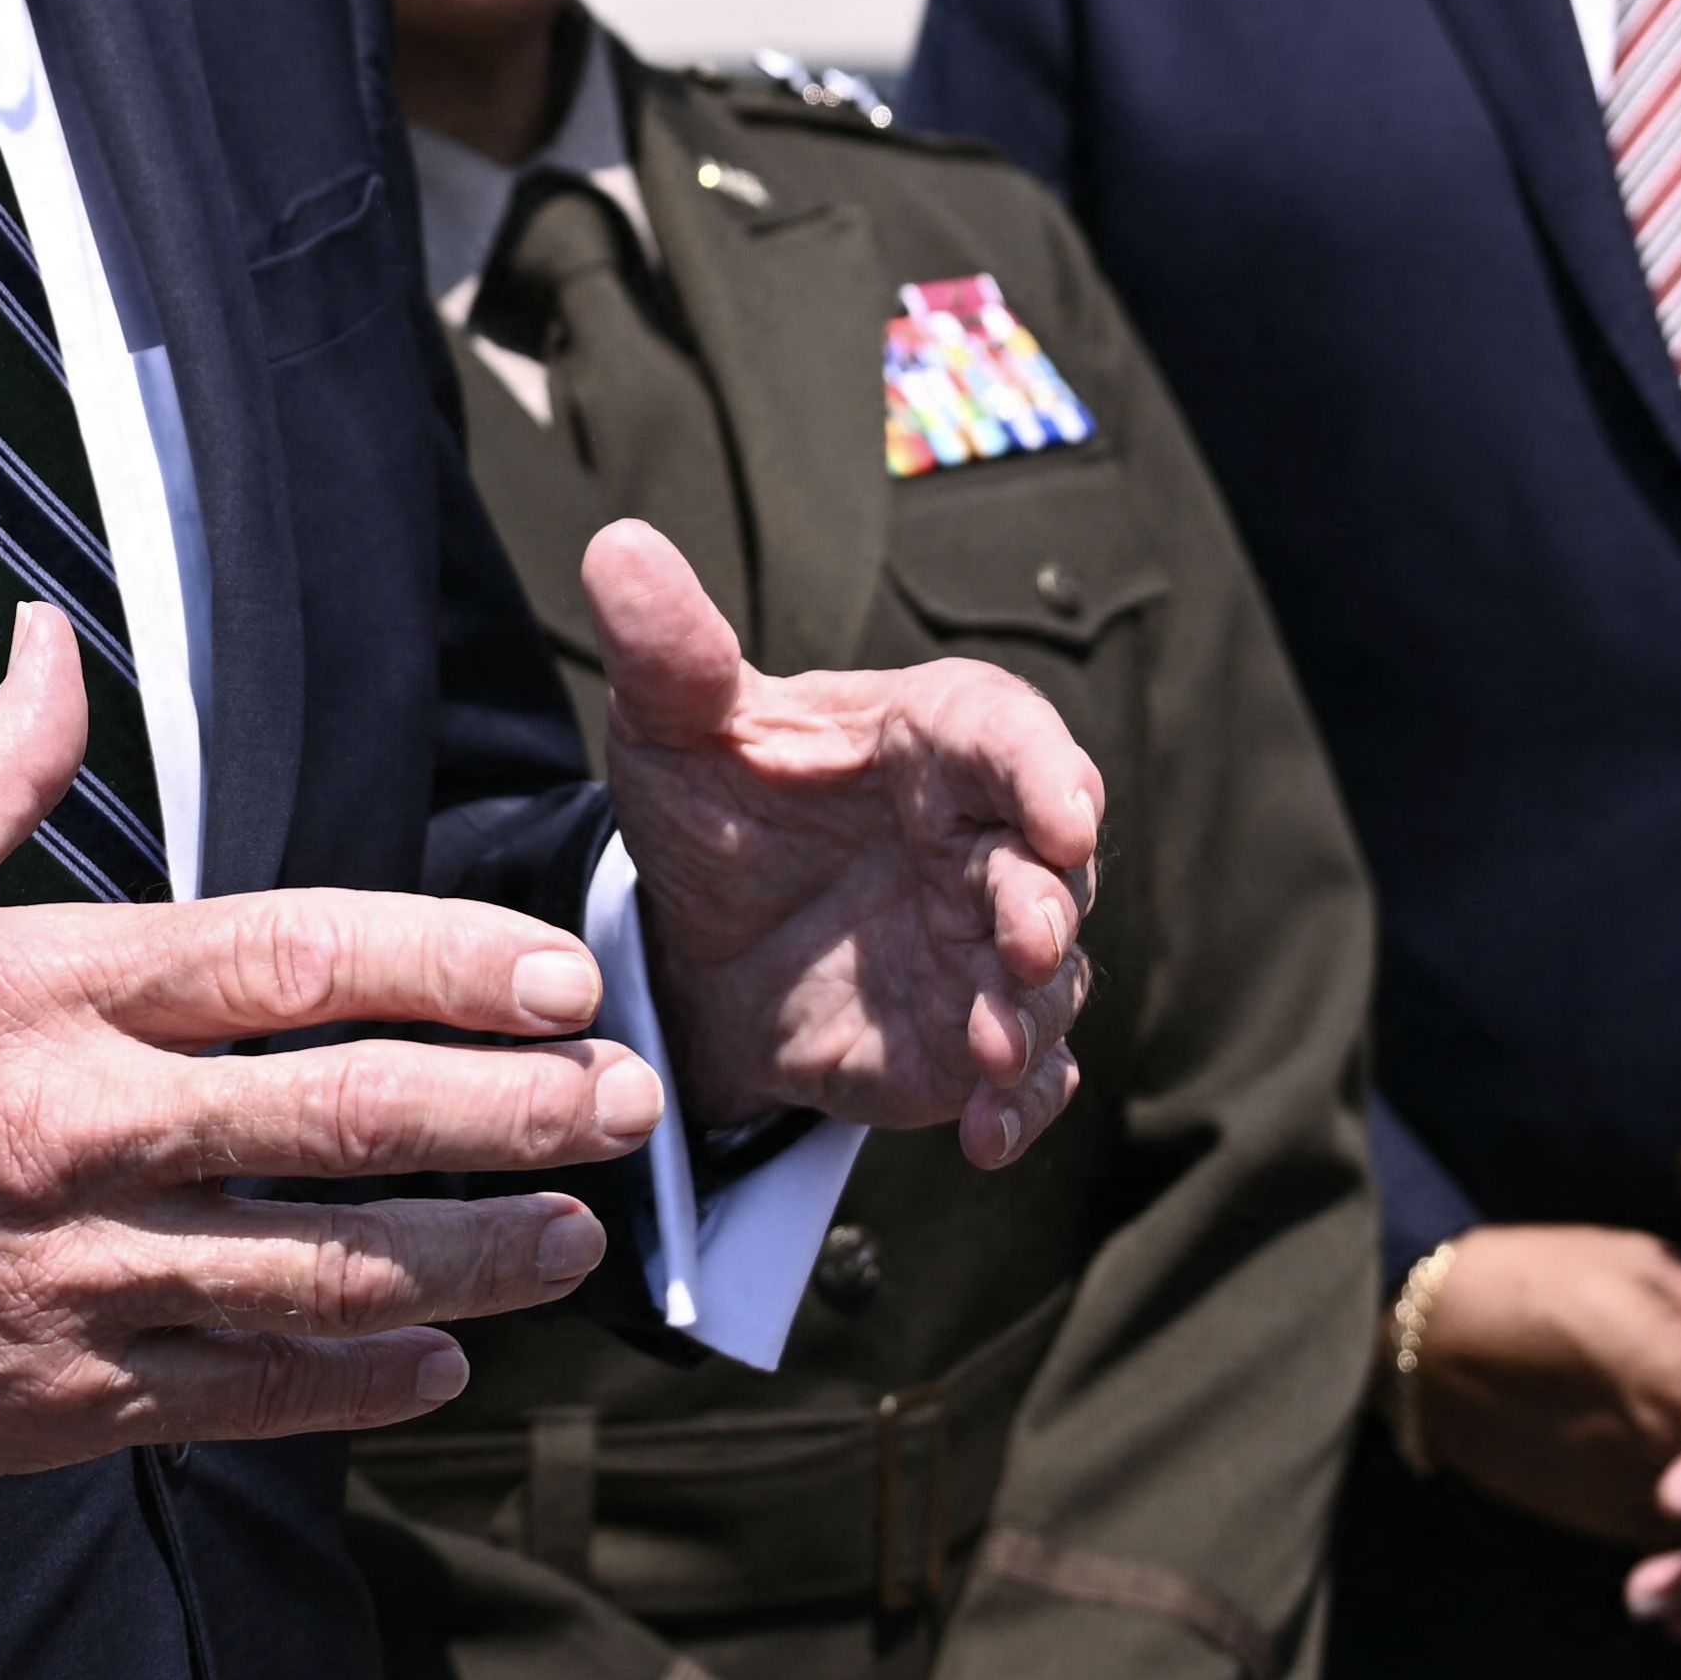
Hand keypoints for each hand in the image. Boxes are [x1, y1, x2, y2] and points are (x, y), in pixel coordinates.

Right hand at [0, 610, 644, 1480]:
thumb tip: (48, 638)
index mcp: (42, 993)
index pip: (287, 962)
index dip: (444, 965)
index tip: (558, 972)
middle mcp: (78, 1133)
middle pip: (342, 1117)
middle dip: (511, 1110)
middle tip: (628, 1101)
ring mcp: (79, 1275)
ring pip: (322, 1269)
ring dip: (471, 1256)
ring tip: (575, 1237)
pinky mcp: (61, 1395)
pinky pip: (244, 1391)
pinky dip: (357, 1383)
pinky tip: (444, 1366)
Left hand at [580, 523, 1102, 1166]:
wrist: (699, 942)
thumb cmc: (717, 806)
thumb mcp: (677, 729)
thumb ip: (668, 649)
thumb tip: (616, 544)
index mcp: (937, 741)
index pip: (1012, 739)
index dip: (1046, 773)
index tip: (1064, 812)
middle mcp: (982, 841)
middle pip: (1049, 867)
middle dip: (1047, 904)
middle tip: (1023, 937)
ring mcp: (984, 947)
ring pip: (1046, 978)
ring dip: (1031, 1014)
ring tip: (991, 1049)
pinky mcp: (968, 1038)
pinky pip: (1024, 1076)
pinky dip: (1018, 1105)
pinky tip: (984, 1134)